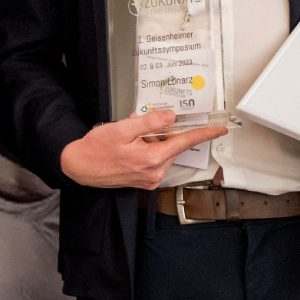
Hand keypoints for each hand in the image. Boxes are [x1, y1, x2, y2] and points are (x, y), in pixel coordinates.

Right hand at [59, 110, 226, 189]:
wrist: (79, 167)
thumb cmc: (97, 148)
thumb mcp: (122, 128)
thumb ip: (149, 122)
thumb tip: (170, 117)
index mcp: (152, 158)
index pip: (184, 142)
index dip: (203, 134)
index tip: (219, 130)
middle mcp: (154, 172)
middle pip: (171, 145)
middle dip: (158, 133)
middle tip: (135, 127)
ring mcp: (150, 179)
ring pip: (162, 152)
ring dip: (151, 142)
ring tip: (127, 140)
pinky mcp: (144, 182)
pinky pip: (155, 161)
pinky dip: (147, 151)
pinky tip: (128, 149)